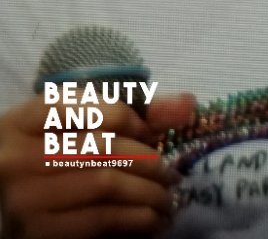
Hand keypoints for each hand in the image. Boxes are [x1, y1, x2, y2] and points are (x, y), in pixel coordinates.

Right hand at [0, 92, 195, 238]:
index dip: (127, 116)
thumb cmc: (54, 157)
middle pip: (100, 147)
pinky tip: (152, 217)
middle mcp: (18, 159)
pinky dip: (136, 219)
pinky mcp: (39, 234)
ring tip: (167, 196)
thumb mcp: (79, 126)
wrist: (15, 204)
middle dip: (146, 158)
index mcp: (24, 121)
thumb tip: (187, 104)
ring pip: (104, 185)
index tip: (148, 132)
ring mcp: (26, 199)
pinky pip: (100, 221)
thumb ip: (133, 111)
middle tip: (169, 171)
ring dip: (148, 191)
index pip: (82, 106)